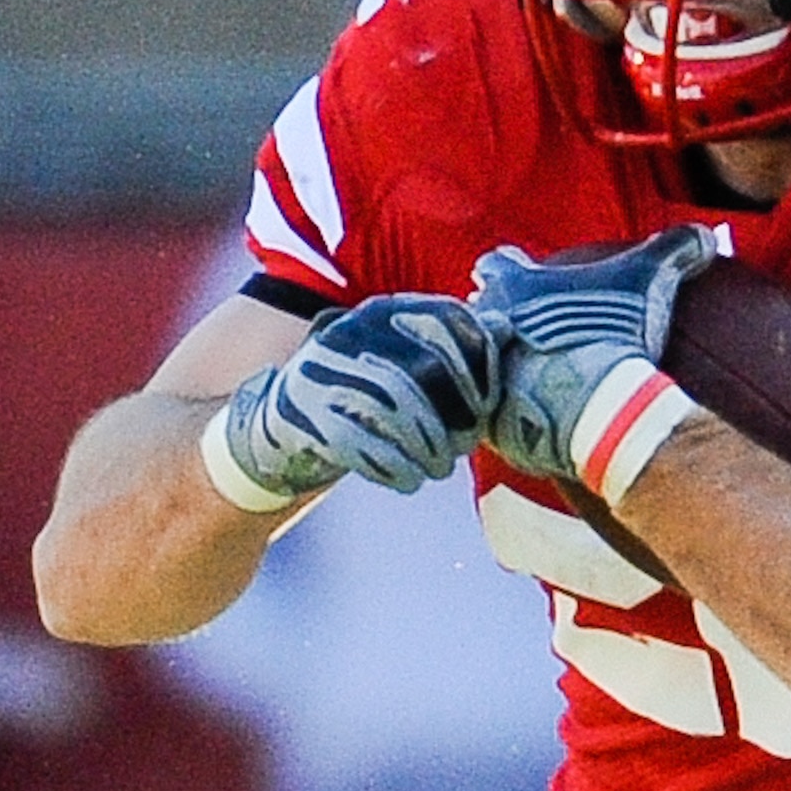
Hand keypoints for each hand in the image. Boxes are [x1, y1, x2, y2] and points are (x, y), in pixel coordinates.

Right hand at [214, 296, 499, 499]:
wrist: (283, 424)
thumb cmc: (365, 394)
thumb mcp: (404, 359)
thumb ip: (452, 343)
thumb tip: (507, 328)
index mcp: (383, 311)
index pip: (448, 323)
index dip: (480, 367)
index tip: (488, 406)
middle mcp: (353, 332)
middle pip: (427, 372)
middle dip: (457, 417)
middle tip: (465, 446)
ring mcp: (327, 372)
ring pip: (400, 411)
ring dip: (430, 450)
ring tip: (438, 467)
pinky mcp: (309, 417)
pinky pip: (369, 447)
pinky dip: (398, 470)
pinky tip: (410, 479)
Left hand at [471, 229, 719, 482]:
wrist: (595, 406)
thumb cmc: (615, 333)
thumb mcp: (651, 280)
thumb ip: (675, 250)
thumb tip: (707, 235)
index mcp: (517, 285)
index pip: (498, 263)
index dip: (510, 268)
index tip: (519, 275)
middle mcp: (489, 323)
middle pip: (479, 311)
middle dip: (497, 317)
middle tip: (523, 329)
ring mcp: (485, 372)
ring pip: (478, 361)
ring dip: (497, 364)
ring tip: (526, 375)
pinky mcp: (489, 416)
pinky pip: (490, 411)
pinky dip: (505, 410)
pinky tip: (530, 415)